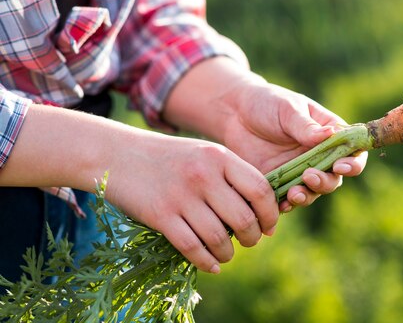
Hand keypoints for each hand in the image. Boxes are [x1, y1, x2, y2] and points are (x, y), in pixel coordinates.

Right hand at [0, 104, 277, 272]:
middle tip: (249, 241)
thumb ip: (231, 175)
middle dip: (252, 237)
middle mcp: (203, 174)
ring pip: (218, 237)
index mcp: (219, 156)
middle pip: (244, 218)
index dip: (270, 214)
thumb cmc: (169, 158)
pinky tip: (212, 265)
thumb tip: (261, 211)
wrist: (117, 154)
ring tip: (227, 254)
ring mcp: (181, 195)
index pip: (260, 190)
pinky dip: (206, 261)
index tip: (269, 227)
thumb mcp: (204, 154)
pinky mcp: (160, 215)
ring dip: (228, 252)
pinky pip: (192, 247)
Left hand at [220, 78, 367, 211]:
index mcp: (329, 135)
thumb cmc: (266, 103)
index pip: (352, 152)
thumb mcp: (287, 109)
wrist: (234, 113)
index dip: (353, 163)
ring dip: (307, 196)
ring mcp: (300, 172)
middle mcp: (319, 156)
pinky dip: (286, 205)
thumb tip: (330, 134)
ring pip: (313, 192)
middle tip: (310, 177)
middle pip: (334, 178)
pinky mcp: (280, 184)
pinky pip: (287, 200)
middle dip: (326, 182)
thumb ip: (305, 125)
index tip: (341, 166)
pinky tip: (280, 205)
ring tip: (293, 194)